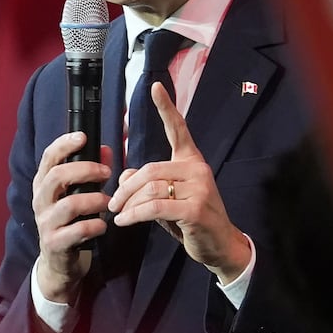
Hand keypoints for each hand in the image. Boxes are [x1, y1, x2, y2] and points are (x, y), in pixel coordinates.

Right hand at [33, 131, 111, 301]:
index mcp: (43, 184)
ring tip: (110, 202)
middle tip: (107, 173)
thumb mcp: (77, 193)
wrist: (58, 260)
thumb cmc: (70, 220)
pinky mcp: (55, 243)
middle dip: (85, 170)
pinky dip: (95, 225)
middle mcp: (40, 201)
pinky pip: (77, 230)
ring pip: (69, 204)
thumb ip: (90, 171)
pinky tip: (103, 224)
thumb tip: (105, 149)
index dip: (64, 144)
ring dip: (95, 200)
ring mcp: (45, 222)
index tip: (83, 136)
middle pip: (57, 176)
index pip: (49, 158)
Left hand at [107, 83, 250, 281]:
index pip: (178, 129)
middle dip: (125, 189)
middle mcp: (197, 170)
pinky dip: (135, 215)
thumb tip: (125, 175)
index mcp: (192, 161)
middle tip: (112, 204)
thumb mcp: (167, 198)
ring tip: (118, 215)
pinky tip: (124, 221)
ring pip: (150, 189)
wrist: (219, 245)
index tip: (155, 87)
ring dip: (128, 205)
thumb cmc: (191, 220)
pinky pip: (155, 207)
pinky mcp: (195, 209)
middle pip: (149, 170)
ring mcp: (199, 188)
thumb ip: (148, 184)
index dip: (166, 107)